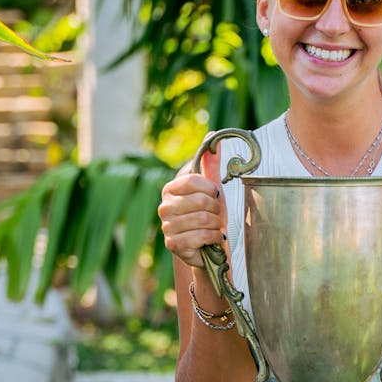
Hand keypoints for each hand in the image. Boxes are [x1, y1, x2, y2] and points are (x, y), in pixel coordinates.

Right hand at [158, 147, 226, 269]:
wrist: (208, 245)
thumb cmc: (210, 214)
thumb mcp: (212, 187)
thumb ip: (211, 162)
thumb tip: (212, 136)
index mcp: (170, 188)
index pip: (194, 180)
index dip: (212, 189)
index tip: (216, 195)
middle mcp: (164, 206)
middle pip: (201, 201)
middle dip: (216, 210)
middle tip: (216, 215)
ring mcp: (166, 226)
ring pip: (203, 219)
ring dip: (216, 225)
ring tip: (214, 227)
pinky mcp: (172, 244)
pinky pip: (199, 236)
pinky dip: (212, 238)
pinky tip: (212, 238)